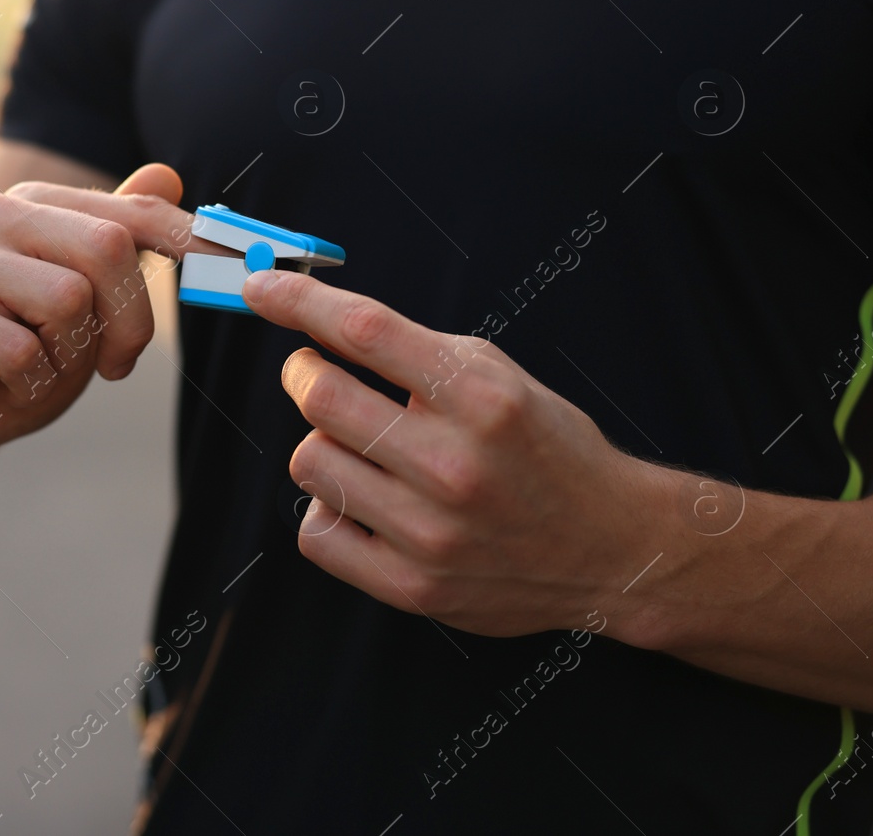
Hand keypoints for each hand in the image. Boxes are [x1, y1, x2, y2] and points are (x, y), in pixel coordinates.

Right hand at [0, 164, 215, 470]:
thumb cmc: (5, 365)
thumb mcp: (81, 313)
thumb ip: (118, 248)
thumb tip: (168, 171)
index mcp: (33, 208)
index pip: (131, 213)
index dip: (193, 242)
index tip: (243, 268)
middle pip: (109, 249)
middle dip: (132, 322)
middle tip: (117, 366)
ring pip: (69, 300)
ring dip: (70, 359)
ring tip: (37, 372)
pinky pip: (22, 350)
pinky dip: (28, 387)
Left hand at [242, 269, 671, 637]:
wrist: (612, 547)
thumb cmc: (546, 450)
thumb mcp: (499, 377)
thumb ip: (416, 352)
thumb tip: (318, 319)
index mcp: (481, 398)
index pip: (365, 331)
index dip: (299, 301)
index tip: (261, 286)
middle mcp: (455, 464)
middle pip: (321, 398)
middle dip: (305, 373)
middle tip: (316, 372)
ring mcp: (432, 531)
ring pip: (310, 463)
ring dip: (321, 444)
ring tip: (360, 446)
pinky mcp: (414, 585)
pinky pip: (316, 532)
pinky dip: (327, 510)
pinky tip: (363, 501)